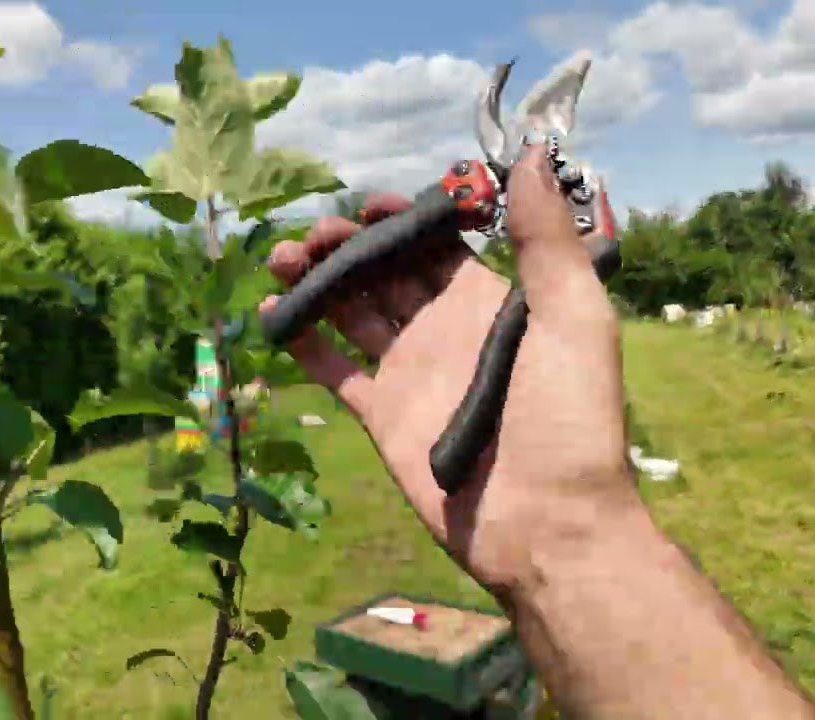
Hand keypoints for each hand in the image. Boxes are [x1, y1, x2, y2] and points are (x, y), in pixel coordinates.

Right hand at [259, 145, 640, 595]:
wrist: (548, 523)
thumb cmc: (569, 419)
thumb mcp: (572, 318)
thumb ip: (546, 240)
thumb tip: (531, 156)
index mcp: (489, 301)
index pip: (435, 246)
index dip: (399, 221)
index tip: (366, 203)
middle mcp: (444, 329)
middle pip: (384, 274)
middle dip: (347, 247)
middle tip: (312, 235)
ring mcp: (410, 372)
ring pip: (351, 313)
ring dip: (317, 282)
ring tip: (281, 260)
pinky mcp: (382, 416)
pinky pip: (334, 370)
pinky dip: (304, 342)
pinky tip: (275, 314)